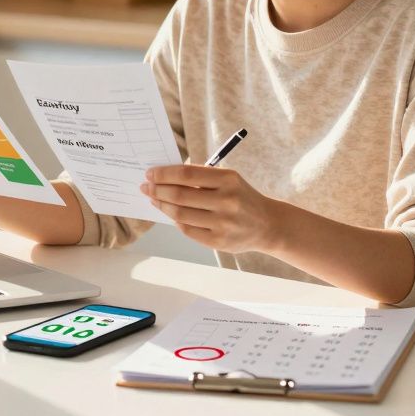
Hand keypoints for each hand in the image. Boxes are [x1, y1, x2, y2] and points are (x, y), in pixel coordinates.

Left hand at [140, 164, 282, 253]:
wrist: (267, 225)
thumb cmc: (241, 197)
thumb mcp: (228, 179)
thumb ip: (201, 177)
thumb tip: (166, 177)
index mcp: (228, 180)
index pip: (187, 175)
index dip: (164, 174)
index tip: (150, 174)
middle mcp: (226, 201)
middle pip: (180, 195)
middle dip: (158, 190)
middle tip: (146, 187)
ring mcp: (223, 223)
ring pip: (180, 214)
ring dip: (162, 206)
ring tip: (154, 199)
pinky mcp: (219, 241)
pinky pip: (188, 230)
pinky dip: (176, 221)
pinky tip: (171, 215)